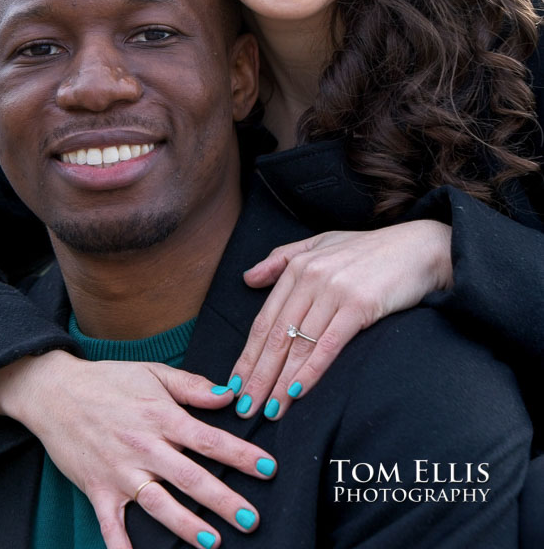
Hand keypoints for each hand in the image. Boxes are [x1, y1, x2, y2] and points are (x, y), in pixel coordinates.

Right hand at [0, 351, 275, 547]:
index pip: (208, 439)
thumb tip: (228, 394)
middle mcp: (144, 446)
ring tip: (212, 543)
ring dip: (186, 525)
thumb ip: (192, 386)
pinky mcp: (97, 489)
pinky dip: (122, 547)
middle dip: (223, 500)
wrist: (55, 391)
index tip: (267, 468)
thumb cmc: (109, 380)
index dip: (240, 454)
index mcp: (161, 416)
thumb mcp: (154, 373)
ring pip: (158, 503)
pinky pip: (111, 525)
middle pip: (190, 477)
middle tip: (251, 518)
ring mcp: (120, 471)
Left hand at [229, 220, 452, 419]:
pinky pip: (329, 345)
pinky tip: (296, 392)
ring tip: (267, 410)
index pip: (265, 319)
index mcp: (298, 266)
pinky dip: (310, 371)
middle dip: (257, 375)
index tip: (233, 384)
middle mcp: (312, 277)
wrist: (419, 248)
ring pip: (299, 344)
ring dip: (280, 382)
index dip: (247, 355)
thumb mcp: (321, 244)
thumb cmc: (370, 251)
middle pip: (277, 335)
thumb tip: (248, 278)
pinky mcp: (359, 306)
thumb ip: (282, 258)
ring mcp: (334, 291)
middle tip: (243, 407)